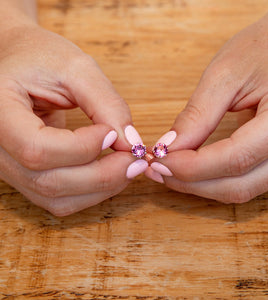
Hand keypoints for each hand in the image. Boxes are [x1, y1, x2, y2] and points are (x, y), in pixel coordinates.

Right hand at [0, 23, 147, 215]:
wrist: (20, 65)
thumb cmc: (40, 58)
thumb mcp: (76, 68)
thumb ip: (107, 104)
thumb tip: (132, 144)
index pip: (37, 148)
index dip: (83, 147)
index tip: (112, 132)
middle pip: (49, 181)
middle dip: (103, 175)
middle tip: (136, 161)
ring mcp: (10, 167)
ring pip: (56, 198)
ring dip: (102, 188)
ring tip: (129, 166)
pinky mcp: (28, 175)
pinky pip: (60, 199)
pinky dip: (92, 192)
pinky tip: (112, 172)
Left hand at [148, 0, 267, 202]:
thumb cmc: (264, 49)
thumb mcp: (225, 74)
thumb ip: (198, 115)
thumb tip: (168, 148)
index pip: (237, 157)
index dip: (192, 166)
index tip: (159, 161)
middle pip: (240, 184)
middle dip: (192, 182)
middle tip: (157, 170)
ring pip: (243, 190)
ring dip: (201, 186)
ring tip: (168, 171)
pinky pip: (246, 182)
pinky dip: (214, 181)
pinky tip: (190, 171)